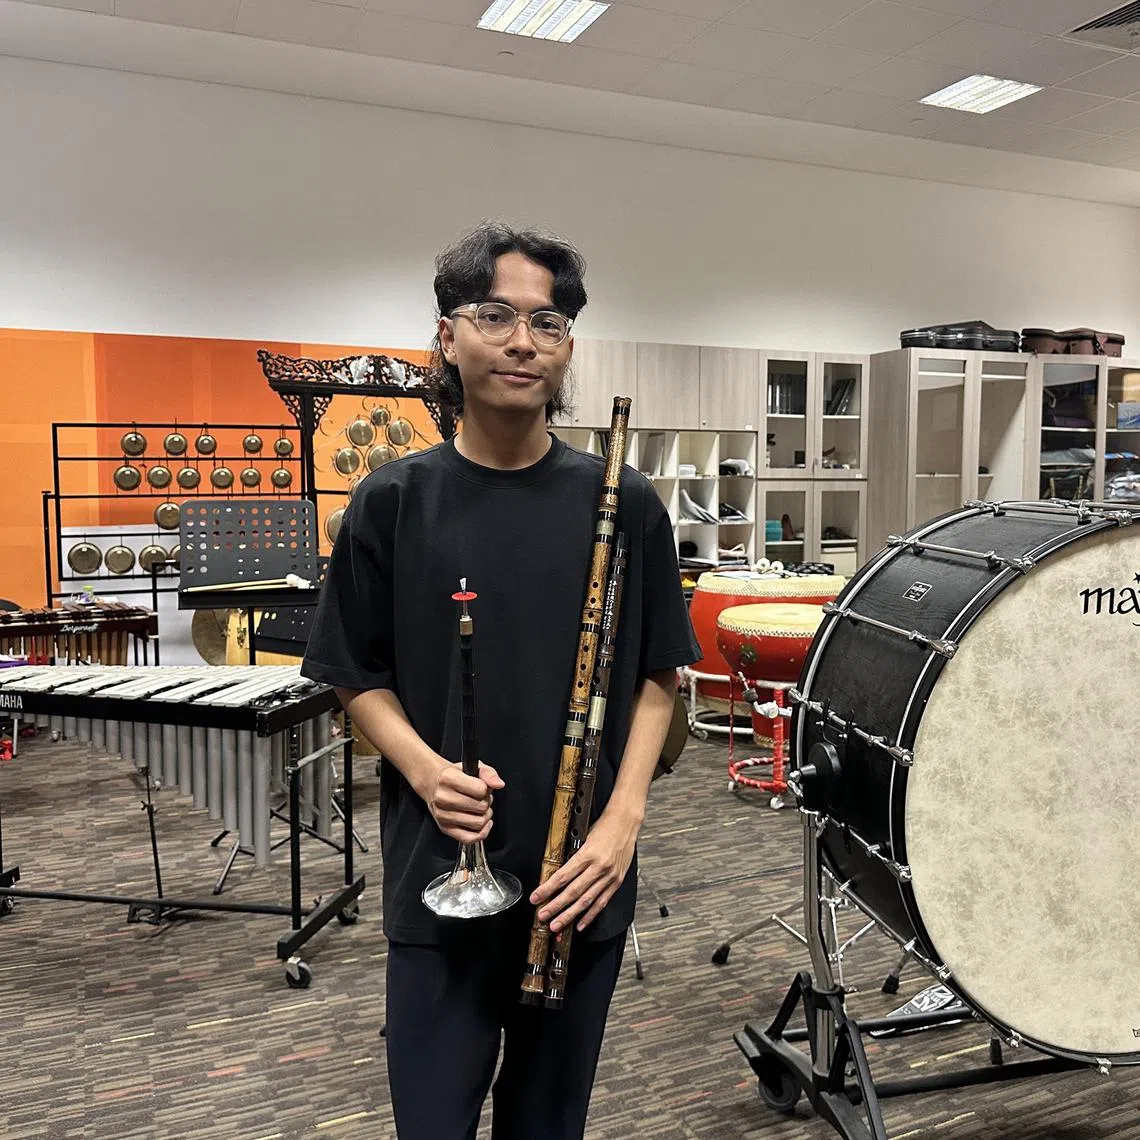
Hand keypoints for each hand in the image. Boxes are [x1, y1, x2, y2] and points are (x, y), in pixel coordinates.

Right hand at [424, 761, 503, 844]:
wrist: (433, 783)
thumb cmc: (454, 776)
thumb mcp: (473, 767)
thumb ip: (489, 773)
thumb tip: (498, 784)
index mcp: (448, 778)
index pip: (481, 789)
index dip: (486, 789)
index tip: (482, 787)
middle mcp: (442, 797)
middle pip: (481, 807)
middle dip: (486, 802)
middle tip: (480, 798)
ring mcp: (442, 814)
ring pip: (477, 823)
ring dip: (484, 816)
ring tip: (478, 808)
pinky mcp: (444, 828)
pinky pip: (469, 839)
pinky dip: (481, 833)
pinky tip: (483, 824)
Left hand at [530, 809, 639, 933]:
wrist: (626, 822)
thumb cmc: (604, 827)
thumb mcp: (584, 837)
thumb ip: (573, 857)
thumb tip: (557, 875)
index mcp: (588, 854)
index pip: (563, 876)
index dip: (547, 889)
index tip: (536, 897)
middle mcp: (598, 867)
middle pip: (573, 891)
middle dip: (555, 906)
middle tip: (543, 916)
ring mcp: (609, 876)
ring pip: (586, 900)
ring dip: (570, 915)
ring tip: (557, 925)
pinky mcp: (616, 882)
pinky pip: (601, 902)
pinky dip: (590, 915)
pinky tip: (580, 923)